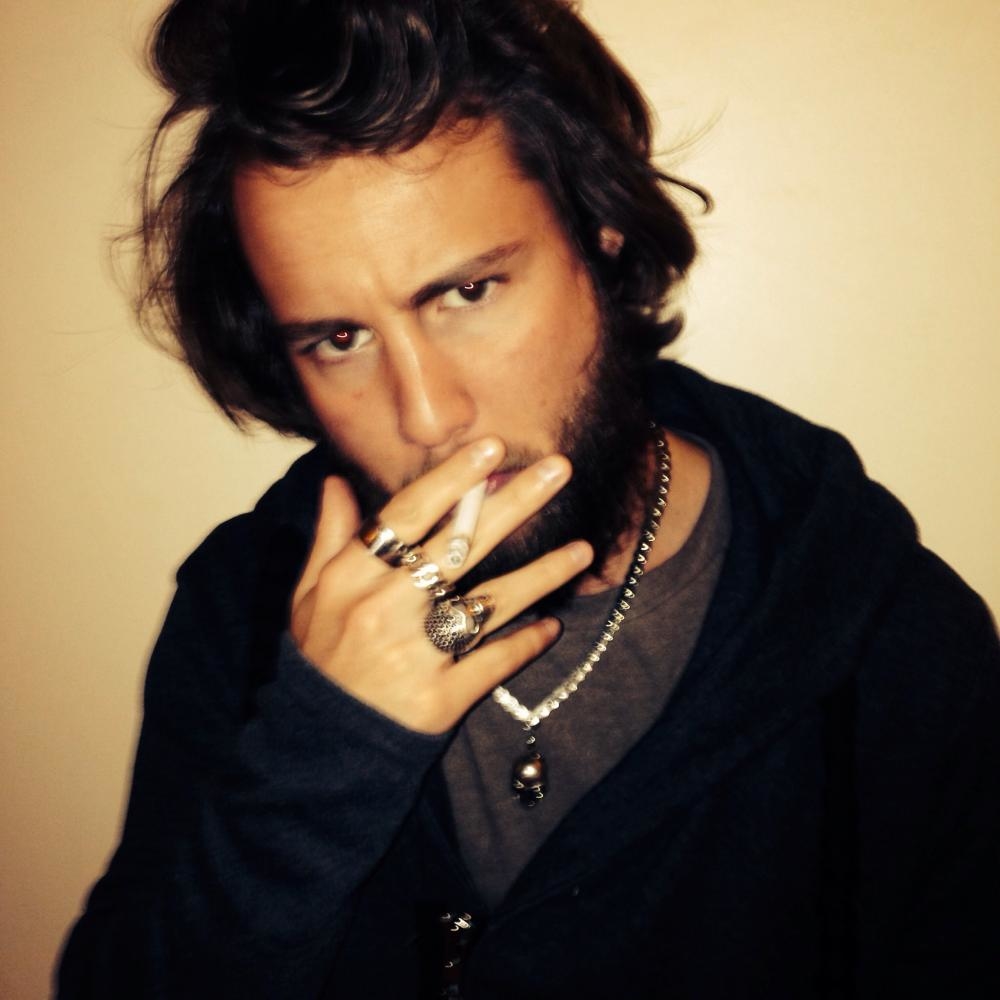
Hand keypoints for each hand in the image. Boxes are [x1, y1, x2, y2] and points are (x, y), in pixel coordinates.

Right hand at [290, 437, 592, 733]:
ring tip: (584, 551)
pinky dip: (527, 644)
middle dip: (512, 503)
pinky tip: (553, 626)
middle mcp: (383, 609)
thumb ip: (330, 539)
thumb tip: (335, 481)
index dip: (451, 479)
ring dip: (542, 574)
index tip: (491, 447)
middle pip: (459, 546)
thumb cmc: (321, 660)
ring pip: (490, 602)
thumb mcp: (309, 598)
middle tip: (559, 469)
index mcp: (350, 579)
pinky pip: (494, 663)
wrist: (323, 746)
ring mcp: (414, 654)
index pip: (407, 516)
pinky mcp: (441, 698)